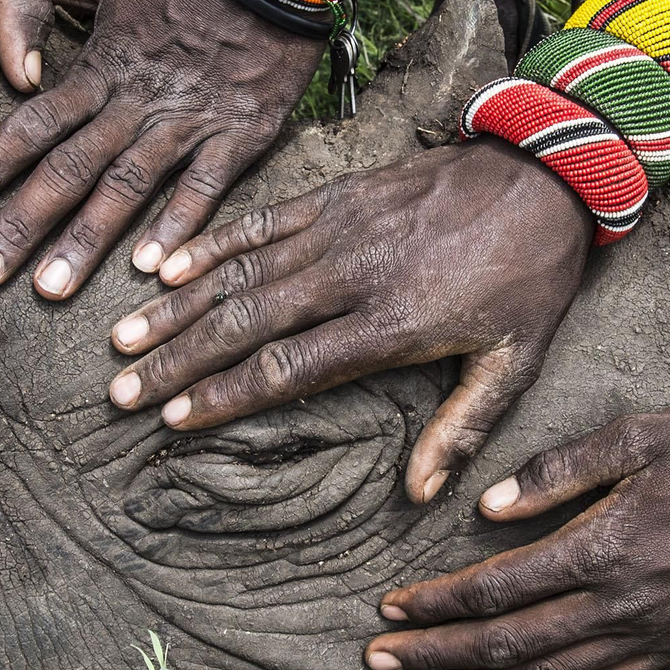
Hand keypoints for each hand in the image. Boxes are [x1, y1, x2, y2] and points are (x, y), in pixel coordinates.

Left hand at [0, 0, 324, 300]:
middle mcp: (135, 103)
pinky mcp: (240, 132)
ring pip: (126, 189)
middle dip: (18, 225)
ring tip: (48, 290)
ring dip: (85, 241)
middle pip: (66, 171)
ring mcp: (187, 122)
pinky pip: (206, 187)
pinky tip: (154, 271)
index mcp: (102, 67)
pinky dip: (179, 226)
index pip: (33, 124)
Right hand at [106, 140, 592, 500]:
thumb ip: (462, 429)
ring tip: (125, 339)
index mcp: (392, 322)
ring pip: (240, 272)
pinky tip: (165, 266)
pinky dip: (211, 244)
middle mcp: (352, 274)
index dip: (227, 394)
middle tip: (122, 391)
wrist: (547, 174)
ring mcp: (339, 228)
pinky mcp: (337, 195)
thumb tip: (420, 495)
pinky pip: (261, 221)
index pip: (289, 367)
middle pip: (246, 322)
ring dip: (177, 306)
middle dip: (179, 359)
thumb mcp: (514, 361)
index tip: (176, 418)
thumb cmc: (530, 277)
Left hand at [364, 405, 669, 669]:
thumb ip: (557, 472)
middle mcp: (620, 605)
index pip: (498, 588)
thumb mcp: (636, 435)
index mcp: (603, 549)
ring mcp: (649, 634)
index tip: (391, 607)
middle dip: (437, 654)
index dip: (438, 603)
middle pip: (508, 644)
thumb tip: (486, 510)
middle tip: (379, 663)